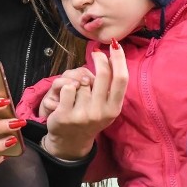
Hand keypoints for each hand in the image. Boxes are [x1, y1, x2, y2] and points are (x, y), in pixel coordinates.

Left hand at [43, 43, 127, 159]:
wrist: (70, 141)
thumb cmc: (90, 117)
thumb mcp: (106, 105)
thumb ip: (110, 85)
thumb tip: (113, 56)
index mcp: (114, 109)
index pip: (121, 79)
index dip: (119, 59)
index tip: (116, 45)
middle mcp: (101, 112)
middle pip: (103, 75)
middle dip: (99, 59)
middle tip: (96, 54)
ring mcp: (83, 115)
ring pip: (83, 81)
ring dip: (80, 81)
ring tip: (78, 92)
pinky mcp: (66, 115)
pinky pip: (67, 87)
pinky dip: (65, 86)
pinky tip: (66, 96)